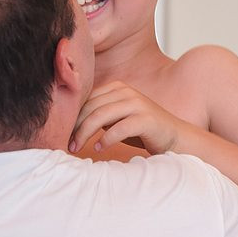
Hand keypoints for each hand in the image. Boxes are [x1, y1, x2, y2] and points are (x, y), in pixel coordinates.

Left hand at [69, 82, 183, 155]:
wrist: (174, 137)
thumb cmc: (141, 130)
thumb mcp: (116, 118)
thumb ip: (99, 114)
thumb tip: (69, 122)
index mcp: (116, 88)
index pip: (86, 99)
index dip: (72, 117)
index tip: (63, 133)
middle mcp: (126, 92)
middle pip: (91, 108)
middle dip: (75, 127)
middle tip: (68, 144)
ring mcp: (137, 104)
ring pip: (101, 116)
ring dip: (85, 134)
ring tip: (77, 148)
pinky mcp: (146, 119)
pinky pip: (119, 128)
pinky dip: (106, 139)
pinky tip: (99, 149)